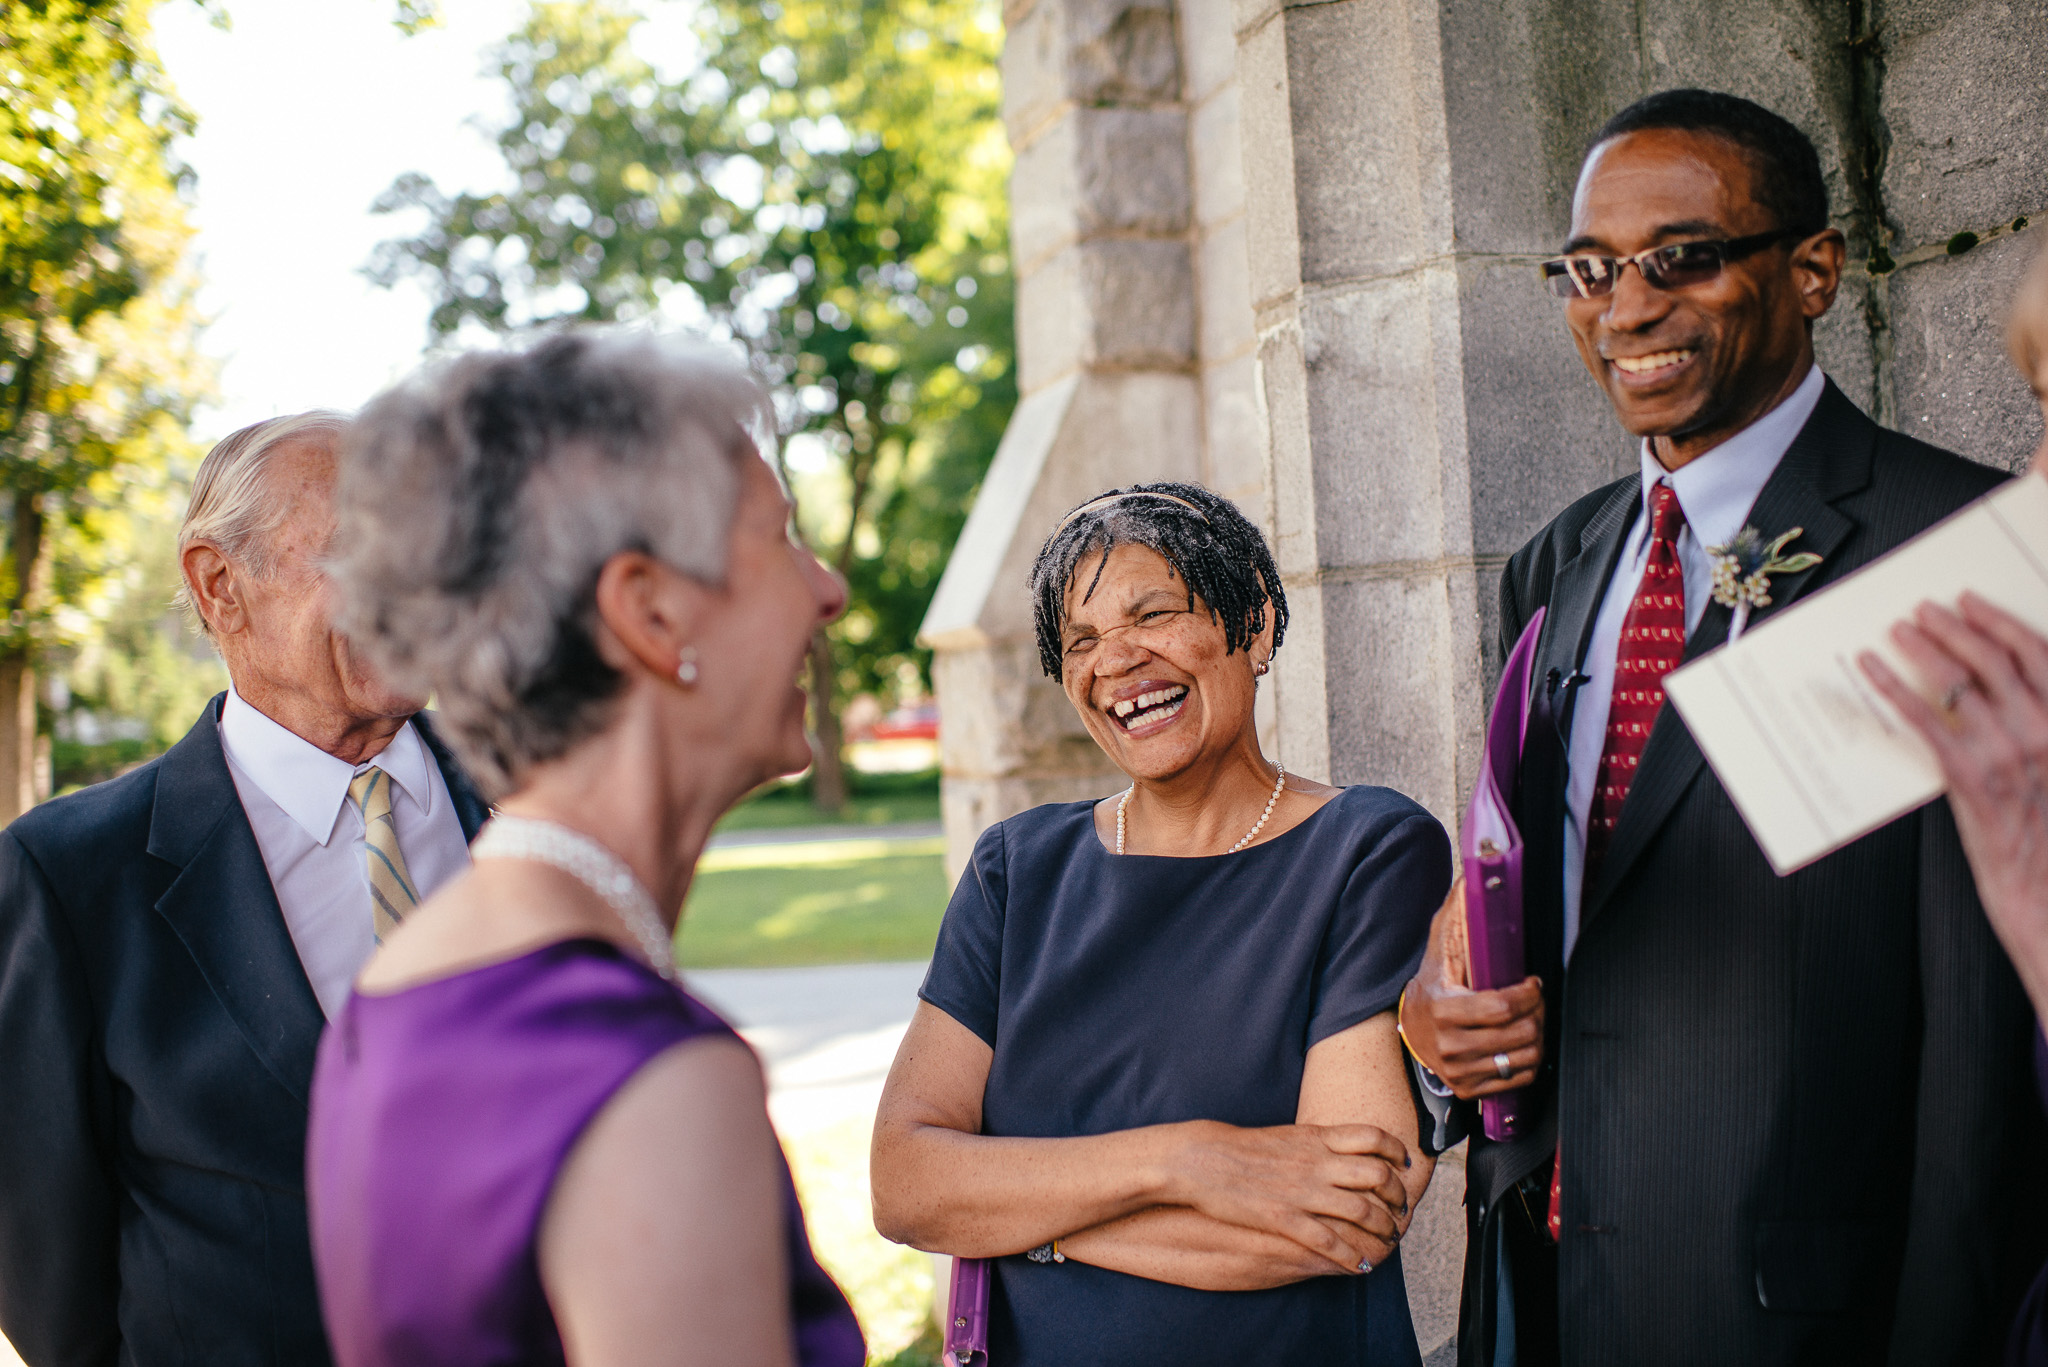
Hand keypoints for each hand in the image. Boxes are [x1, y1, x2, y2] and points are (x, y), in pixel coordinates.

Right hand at [1165, 1120, 1412, 1273]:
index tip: (1402, 1164)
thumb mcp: (1287, 1135)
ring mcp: (1302, 1191)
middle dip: (1397, 1195)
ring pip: (1361, 1211)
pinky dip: (1351, 1257)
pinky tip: (1359, 1266)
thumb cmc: (1242, 1148)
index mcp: (1316, 1138)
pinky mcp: (1284, 1218)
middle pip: (1377, 1175)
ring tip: (1387, 1240)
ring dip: (1382, 1230)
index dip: (1395, 1151)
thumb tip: (1342, 1149)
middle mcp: (1316, 1163)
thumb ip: (1318, 1142)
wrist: (1201, 1159)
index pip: (1372, 1137)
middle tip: (1401, 1208)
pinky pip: (1329, 1241)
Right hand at [1397, 878, 1543, 1097]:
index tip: (1533, 982)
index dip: (1528, 994)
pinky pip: (1518, 1080)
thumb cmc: (1434, 984)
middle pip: (1518, 1033)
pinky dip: (1530, 1061)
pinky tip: (1522, 1042)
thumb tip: (1471, 879)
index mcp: (1442, 1009)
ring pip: (1522, 1058)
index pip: (1500, 1008)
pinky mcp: (1468, 1089)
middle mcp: (1448, 1045)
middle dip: (1538, 1013)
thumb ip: (1457, 915)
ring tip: (1532, 1019)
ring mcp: (1458, 1071)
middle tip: (1536, 999)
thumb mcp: (1441, 948)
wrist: (1411, 1027)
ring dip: (1538, 1036)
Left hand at [1858, 593, 2047, 1016]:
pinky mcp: (1967, 776)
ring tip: (1900, 629)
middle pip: (1992, 658)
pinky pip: (1921, 719)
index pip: (2037, 653)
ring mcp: (2004, 751)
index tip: (1972, 603)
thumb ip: (2042, 725)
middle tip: (1927, 608)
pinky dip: (1892, 687)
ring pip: (1956, 681)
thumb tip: (2005, 691)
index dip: (1999, 622)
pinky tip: (1870, 669)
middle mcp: (2042, 729)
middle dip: (1956, 626)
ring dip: (1923, 647)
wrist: (2047, 890)